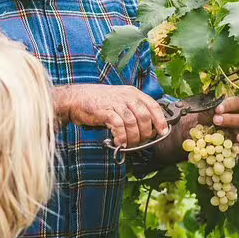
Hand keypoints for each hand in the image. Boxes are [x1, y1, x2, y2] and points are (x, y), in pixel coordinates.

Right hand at [54, 84, 168, 146]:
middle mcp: (126, 96)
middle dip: (145, 133)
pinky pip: (119, 126)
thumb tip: (147, 127)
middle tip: (141, 141)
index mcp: (132, 93)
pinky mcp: (105, 111)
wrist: (76, 98)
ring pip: (133, 123)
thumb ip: (132, 110)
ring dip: (133, 138)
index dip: (160, 120)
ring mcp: (115, 103)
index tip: (162, 132)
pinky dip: (122, 136)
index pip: (153, 106)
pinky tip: (119, 142)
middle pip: (144, 117)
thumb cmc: (98, 101)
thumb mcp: (119, 100)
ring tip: (129, 144)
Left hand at [182, 96, 238, 165]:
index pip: (238, 103)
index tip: (217, 110)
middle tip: (216, 121)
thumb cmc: (194, 122)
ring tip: (238, 137)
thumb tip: (189, 103)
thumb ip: (198, 107)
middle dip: (232, 119)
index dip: (229, 105)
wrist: (189, 140)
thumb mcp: (194, 113)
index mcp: (232, 110)